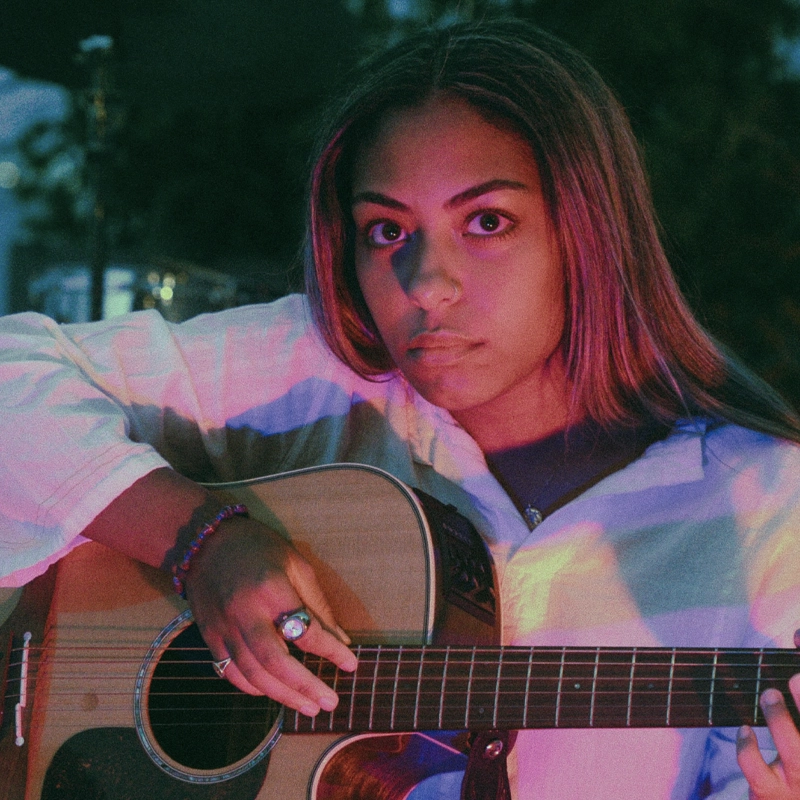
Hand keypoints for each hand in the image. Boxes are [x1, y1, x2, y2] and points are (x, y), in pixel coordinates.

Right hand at [183, 515, 357, 716]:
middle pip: (276, 662)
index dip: (331, 651)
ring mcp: (224, 628)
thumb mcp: (295, 563)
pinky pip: (230, 672)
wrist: (203, 541)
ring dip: (283, 695)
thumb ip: (316, 604)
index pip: (306, 631)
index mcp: (272, 590)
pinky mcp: (209, 637)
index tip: (351, 665)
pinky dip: (252, 688)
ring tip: (308, 707)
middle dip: (305, 687)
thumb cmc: (257, 547)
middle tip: (329, 703)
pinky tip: (272, 692)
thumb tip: (340, 640)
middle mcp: (246, 613)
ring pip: (253, 675)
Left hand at [737, 674, 799, 798]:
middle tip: (795, 678)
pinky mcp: (771, 794)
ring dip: (780, 721)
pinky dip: (748, 748)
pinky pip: (757, 772)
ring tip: (770, 695)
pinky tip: (745, 730)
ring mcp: (797, 786)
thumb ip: (794, 716)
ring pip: (794, 756)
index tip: (799, 676)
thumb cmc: (794, 768)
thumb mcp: (794, 743)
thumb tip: (791, 677)